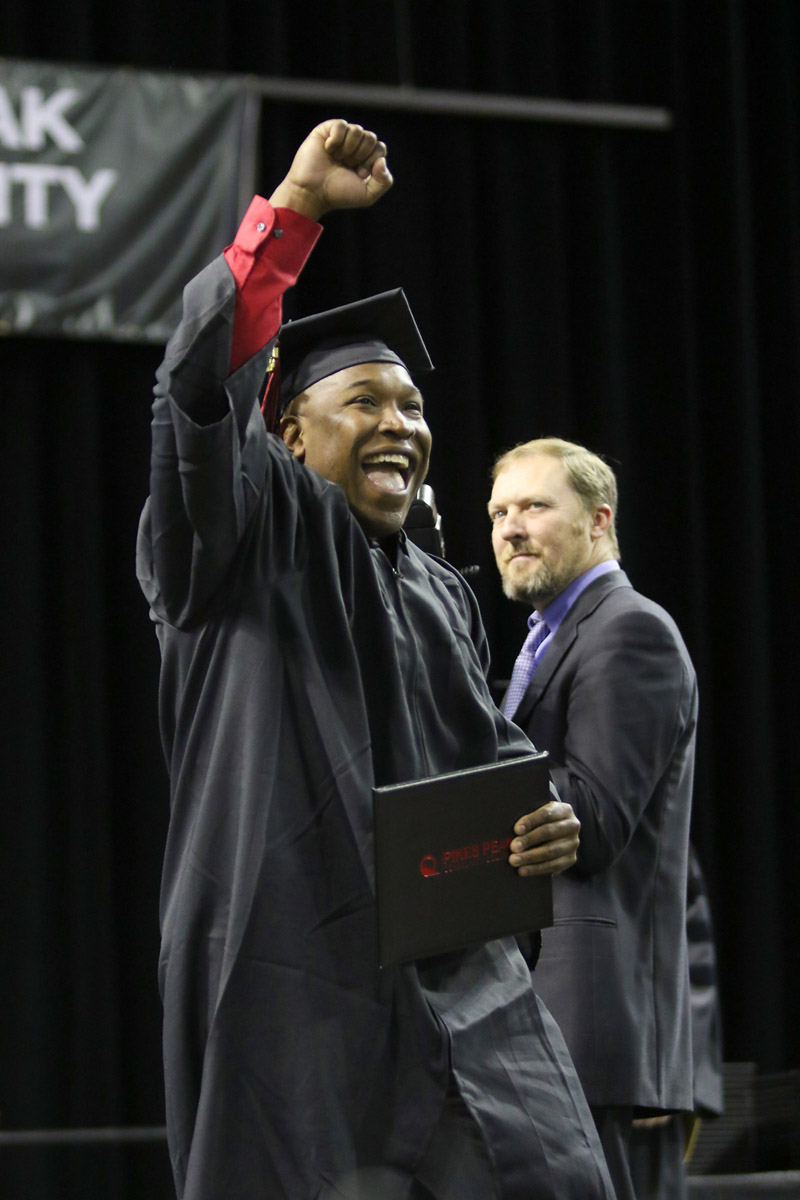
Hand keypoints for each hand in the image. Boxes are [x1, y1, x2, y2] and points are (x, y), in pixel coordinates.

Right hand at [269, 119, 392, 220]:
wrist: (313, 192)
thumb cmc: (338, 194)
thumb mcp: (368, 195)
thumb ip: (384, 181)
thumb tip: (382, 160)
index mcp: (365, 158)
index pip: (380, 148)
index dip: (371, 161)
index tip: (359, 173)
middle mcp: (355, 146)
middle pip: (371, 137)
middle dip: (360, 155)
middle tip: (346, 165)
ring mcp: (341, 137)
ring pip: (357, 130)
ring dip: (348, 148)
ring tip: (337, 158)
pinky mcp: (326, 130)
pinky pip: (341, 124)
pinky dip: (336, 139)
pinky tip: (328, 149)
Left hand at [508, 800, 579, 876]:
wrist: (557, 833)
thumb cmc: (541, 821)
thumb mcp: (538, 814)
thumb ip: (528, 819)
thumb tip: (508, 829)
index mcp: (564, 810)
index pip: (546, 814)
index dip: (531, 821)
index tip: (516, 829)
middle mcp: (572, 825)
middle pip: (549, 832)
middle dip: (529, 840)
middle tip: (512, 847)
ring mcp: (573, 843)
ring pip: (551, 851)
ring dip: (530, 857)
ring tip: (514, 860)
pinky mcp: (571, 859)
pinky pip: (553, 866)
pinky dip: (536, 869)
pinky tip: (523, 870)